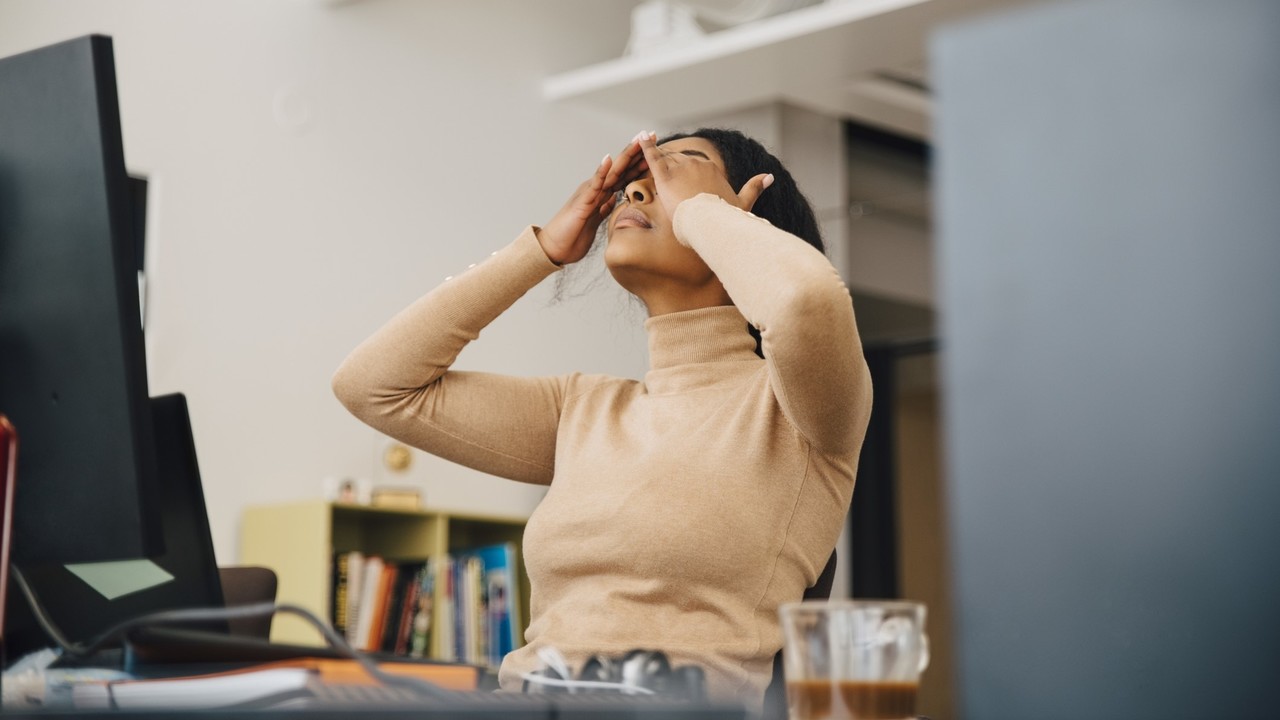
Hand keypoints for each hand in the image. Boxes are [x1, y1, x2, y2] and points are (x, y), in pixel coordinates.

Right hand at [537, 135, 648, 265]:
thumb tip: (615, 200)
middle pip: (621, 167)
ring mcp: (589, 193)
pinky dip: (601, 172)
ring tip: (637, 141)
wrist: (555, 247)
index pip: (624, 174)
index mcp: (602, 194)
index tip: (656, 150)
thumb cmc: (573, 235)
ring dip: (625, 156)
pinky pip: (594, 185)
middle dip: (637, 152)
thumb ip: (604, 208)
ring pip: (611, 171)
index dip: (640, 162)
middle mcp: (596, 189)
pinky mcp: (583, 202)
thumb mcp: (596, 220)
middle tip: (651, 134)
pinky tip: (609, 160)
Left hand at [636, 132, 772, 218]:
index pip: (694, 166)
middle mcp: (696, 164)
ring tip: (646, 165)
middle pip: (679, 162)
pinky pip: (653, 158)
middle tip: (661, 179)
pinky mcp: (665, 176)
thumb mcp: (743, 203)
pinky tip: (640, 138)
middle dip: (670, 169)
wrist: (711, 224)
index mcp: (711, 169)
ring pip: (665, 161)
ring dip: (656, 162)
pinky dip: (646, 147)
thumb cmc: (726, 218)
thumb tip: (770, 176)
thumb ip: (754, 188)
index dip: (686, 174)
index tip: (681, 183)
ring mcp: (681, 168)